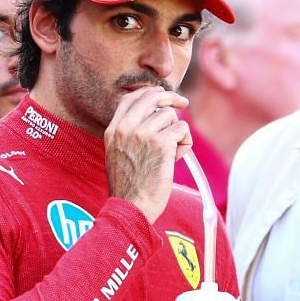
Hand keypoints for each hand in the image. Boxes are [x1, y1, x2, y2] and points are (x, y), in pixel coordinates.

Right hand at [105, 86, 190, 221]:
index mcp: (113, 130)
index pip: (131, 97)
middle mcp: (126, 128)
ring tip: (174, 150)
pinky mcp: (160, 143)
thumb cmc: (130, 187)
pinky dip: (185, 142)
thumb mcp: (120, 155)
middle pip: (152, 97)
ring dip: (178, 131)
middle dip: (171, 98)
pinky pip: (181, 129)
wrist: (131, 207)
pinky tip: (179, 156)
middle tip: (183, 103)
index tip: (162, 96)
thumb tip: (159, 117)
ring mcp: (142, 134)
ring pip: (170, 115)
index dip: (150, 93)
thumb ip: (132, 135)